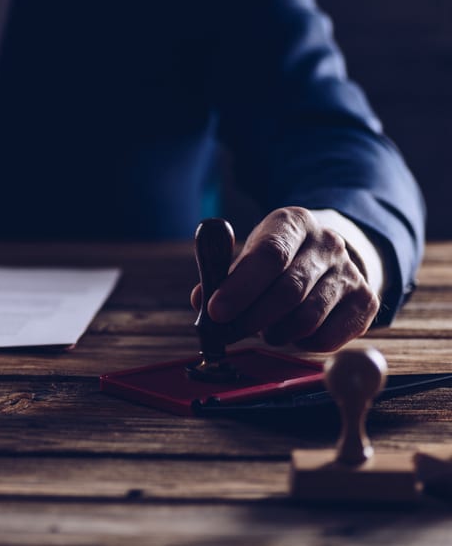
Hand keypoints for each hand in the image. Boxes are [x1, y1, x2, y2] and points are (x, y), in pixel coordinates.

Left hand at [190, 207, 378, 351]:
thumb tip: (200, 300)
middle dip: (253, 318)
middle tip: (231, 332)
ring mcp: (351, 272)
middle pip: (288, 290)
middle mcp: (328, 243)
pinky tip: (292, 333)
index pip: (269, 254)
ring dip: (276, 333)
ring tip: (265, 330)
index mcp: (293, 222)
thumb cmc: (277, 260)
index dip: (240, 287)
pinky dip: (302, 344)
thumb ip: (222, 276)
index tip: (216, 312)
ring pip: (307, 318)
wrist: (329, 258)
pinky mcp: (366, 302)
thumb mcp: (248, 255)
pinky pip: (328, 338)